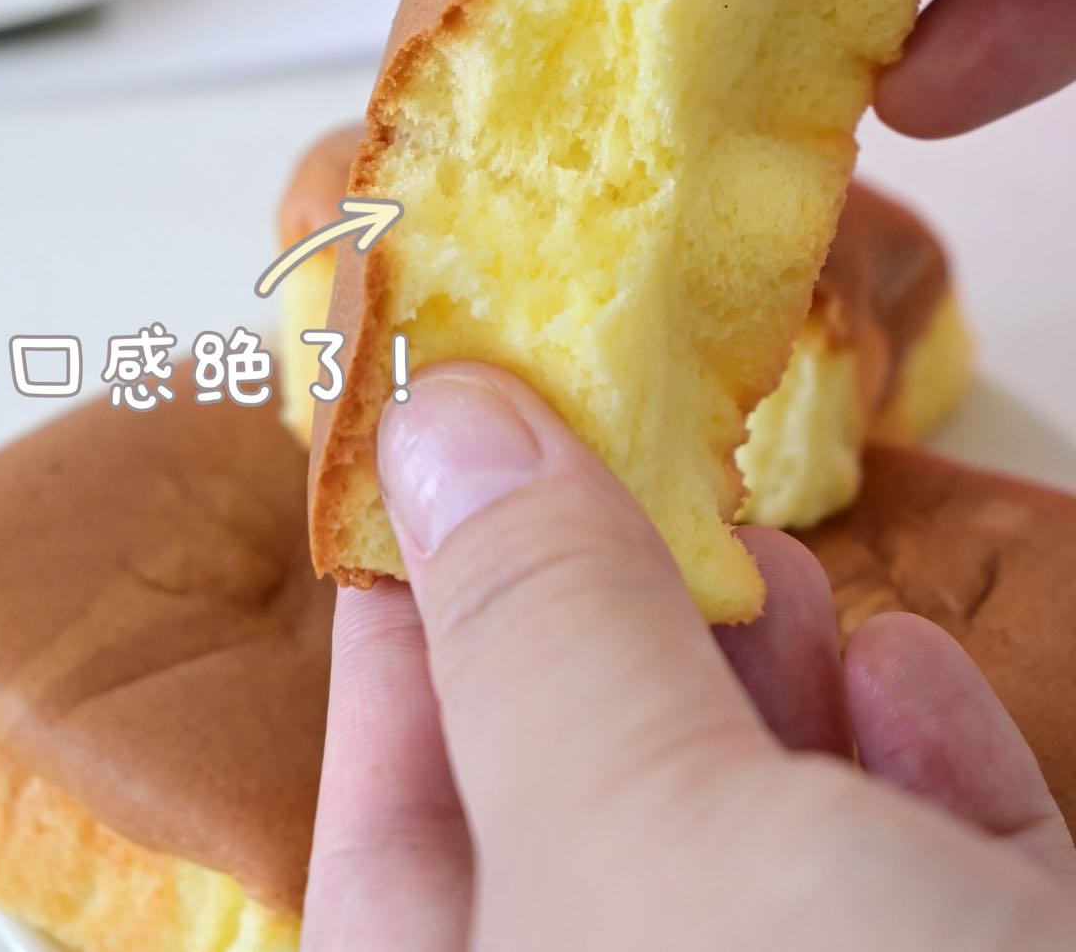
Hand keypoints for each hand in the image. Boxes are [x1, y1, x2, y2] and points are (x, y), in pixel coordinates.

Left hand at [302, 365, 1074, 951]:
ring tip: (764, 552)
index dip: (402, 637)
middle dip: (610, 637)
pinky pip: (933, 902)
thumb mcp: (647, 845)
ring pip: (769, 861)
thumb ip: (538, 631)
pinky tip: (905, 677)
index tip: (438, 461)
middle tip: (623, 464)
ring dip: (772, 688)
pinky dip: (920, 779)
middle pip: (590, 833)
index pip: (390, 846)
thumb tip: (436, 422)